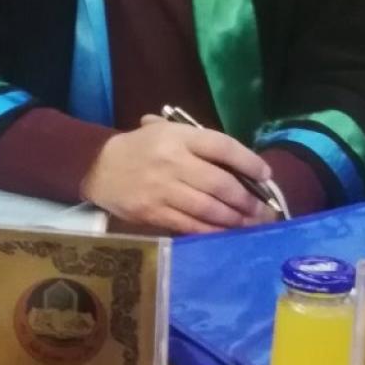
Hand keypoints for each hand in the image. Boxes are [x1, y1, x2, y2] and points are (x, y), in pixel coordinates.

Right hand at [81, 117, 276, 233]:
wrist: (99, 167)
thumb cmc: (141, 148)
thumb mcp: (166, 131)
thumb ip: (199, 142)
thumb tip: (241, 164)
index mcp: (179, 137)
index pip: (223, 147)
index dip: (249, 162)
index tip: (265, 174)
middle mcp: (173, 162)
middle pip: (220, 183)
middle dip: (246, 200)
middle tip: (262, 210)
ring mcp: (163, 190)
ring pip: (208, 208)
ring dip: (234, 219)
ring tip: (250, 225)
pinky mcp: (153, 213)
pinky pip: (190, 225)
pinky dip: (212, 231)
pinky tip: (225, 233)